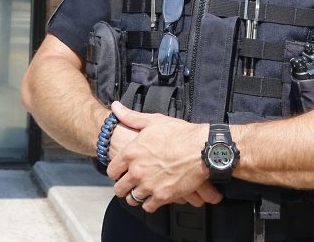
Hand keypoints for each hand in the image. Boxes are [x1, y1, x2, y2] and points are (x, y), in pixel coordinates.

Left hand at [106, 101, 222, 211]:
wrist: (202, 149)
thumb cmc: (179, 133)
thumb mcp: (153, 121)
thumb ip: (130, 117)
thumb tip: (115, 107)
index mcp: (131, 153)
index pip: (112, 170)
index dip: (115, 172)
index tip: (120, 172)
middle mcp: (136, 171)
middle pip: (119, 189)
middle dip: (123, 187)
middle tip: (128, 185)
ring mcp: (149, 185)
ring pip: (132, 199)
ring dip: (135, 196)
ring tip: (140, 192)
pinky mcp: (163, 196)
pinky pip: (148, 206)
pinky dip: (150, 203)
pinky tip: (153, 198)